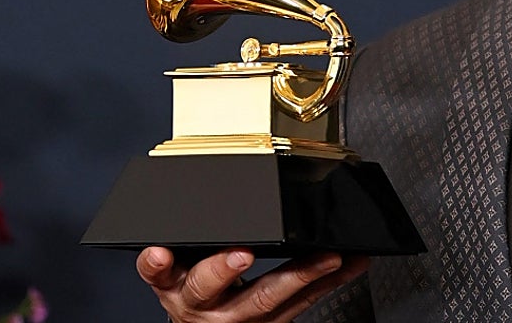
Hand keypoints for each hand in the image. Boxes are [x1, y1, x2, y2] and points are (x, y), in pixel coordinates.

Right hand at [136, 246, 368, 321]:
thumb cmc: (197, 294)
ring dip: (301, 275)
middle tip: (242, 254)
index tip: (161, 253)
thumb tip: (203, 201)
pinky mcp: (272, 322)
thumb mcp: (177, 271)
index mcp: (175, 286)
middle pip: (212, 287)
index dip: (159, 264)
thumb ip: (181, 247)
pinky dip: (331, 281)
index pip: (159, 274)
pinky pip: (304, 302)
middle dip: (226, 269)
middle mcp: (204, 306)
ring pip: (269, 298)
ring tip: (327, 258)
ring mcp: (239, 317)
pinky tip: (353, 264)